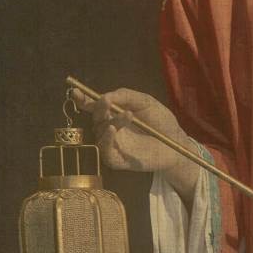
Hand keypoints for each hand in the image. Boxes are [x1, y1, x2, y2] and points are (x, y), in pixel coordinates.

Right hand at [71, 86, 197, 197]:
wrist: (176, 144)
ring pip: (101, 132)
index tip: (76, 92)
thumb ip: (126, 95)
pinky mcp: (117, 159)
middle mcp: (110, 129)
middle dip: (98, 108)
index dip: (83, 100)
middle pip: (95, 118)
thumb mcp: (145, 102)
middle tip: (106, 101)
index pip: (94, 107)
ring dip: (111, 121)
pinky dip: (107, 139)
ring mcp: (113, 145)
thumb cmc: (161, 122)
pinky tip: (113, 130)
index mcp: (114, 114)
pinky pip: (104, 151)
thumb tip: (105, 95)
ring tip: (128, 114)